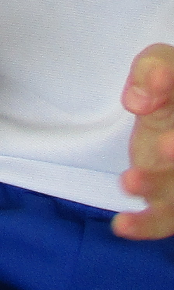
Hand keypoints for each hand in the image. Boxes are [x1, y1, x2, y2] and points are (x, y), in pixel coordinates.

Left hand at [117, 44, 173, 239]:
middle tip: (156, 155)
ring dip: (158, 192)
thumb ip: (153, 73)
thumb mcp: (159, 63)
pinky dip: (147, 225)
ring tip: (128, 181)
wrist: (164, 101)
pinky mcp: (172, 199)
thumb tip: (137, 100)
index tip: (163, 143)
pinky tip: (121, 224)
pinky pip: (166, 220)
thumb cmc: (167, 80)